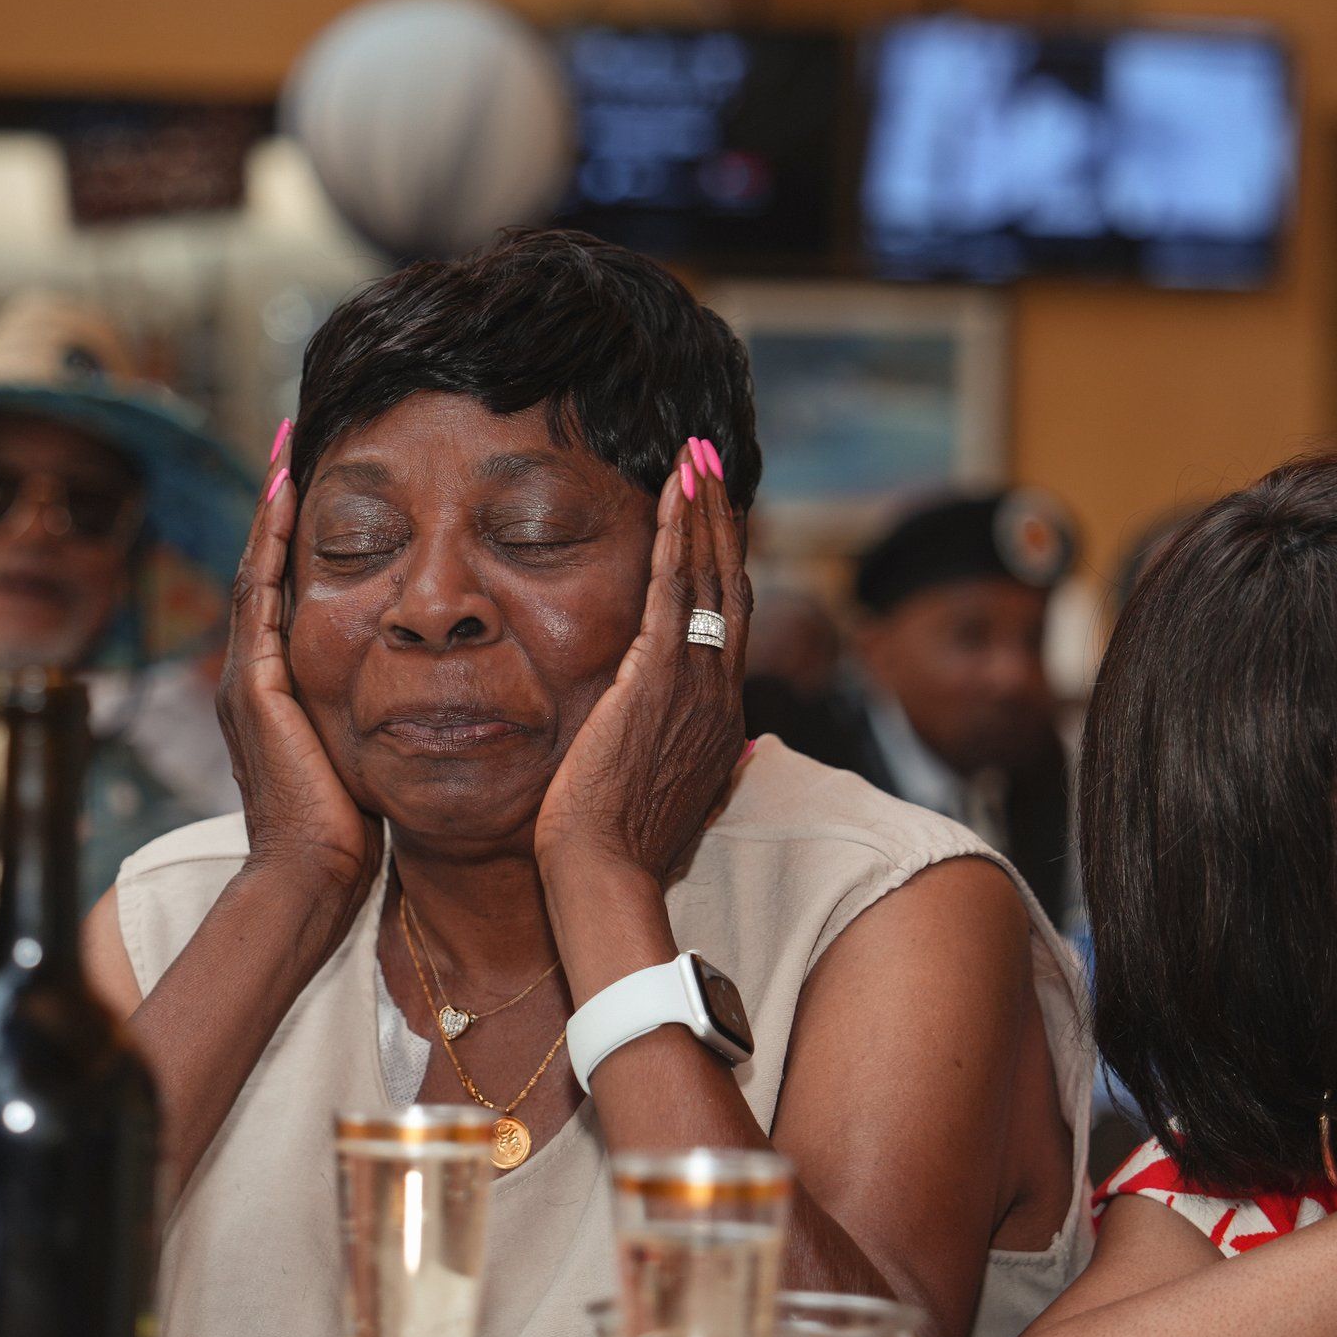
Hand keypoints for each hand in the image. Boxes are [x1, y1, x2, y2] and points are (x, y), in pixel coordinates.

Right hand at [217, 443, 379, 909]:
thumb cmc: (351, 833)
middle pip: (264, 566)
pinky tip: (286, 497)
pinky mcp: (257, 685)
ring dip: (273, 507)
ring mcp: (250, 677)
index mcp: (281, 690)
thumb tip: (430, 688)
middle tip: (297, 438)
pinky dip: (269, 544)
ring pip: (258, 569)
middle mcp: (257, 675)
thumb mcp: (367, 756)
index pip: (287, 593)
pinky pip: (260, 595)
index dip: (299, 537)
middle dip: (280, 504)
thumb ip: (383, 716)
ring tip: (290, 446)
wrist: (311, 880)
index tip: (318, 479)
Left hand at [534, 439, 749, 929]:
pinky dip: (678, 535)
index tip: (715, 523)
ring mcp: (695, 683)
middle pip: (731, 588)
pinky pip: (674, 588)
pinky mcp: (659, 676)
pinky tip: (674, 493)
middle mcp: (720, 695)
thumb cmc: (617, 855)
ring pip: (709, 576)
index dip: (724, 569)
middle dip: (722, 521)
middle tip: (711, 464)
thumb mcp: (670, 802)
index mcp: (720, 723)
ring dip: (704, 511)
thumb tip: (733, 756)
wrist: (603, 879)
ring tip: (697, 457)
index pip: (727, 628)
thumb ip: (697, 767)